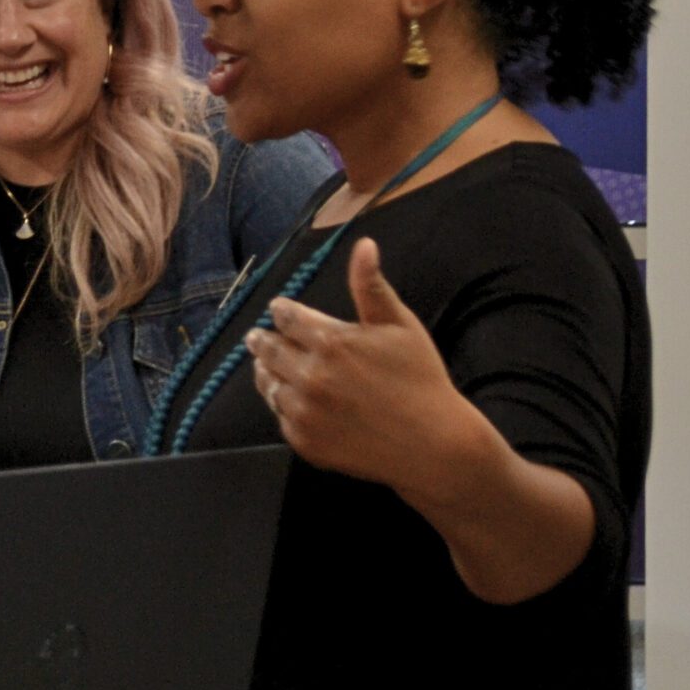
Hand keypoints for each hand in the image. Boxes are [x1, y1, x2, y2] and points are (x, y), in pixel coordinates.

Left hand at [246, 237, 474, 493]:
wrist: (433, 445)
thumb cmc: (420, 379)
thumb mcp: (400, 326)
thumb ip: (371, 286)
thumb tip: (364, 244)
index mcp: (331, 342)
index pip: (286, 317)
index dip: (281, 311)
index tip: (278, 309)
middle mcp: (309, 376)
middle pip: (268, 349)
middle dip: (263, 339)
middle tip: (256, 337)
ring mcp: (304, 411)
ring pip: (267, 383)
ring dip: (265, 370)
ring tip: (264, 364)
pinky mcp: (303, 440)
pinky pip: (279, 415)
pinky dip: (281, 403)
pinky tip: (287, 396)